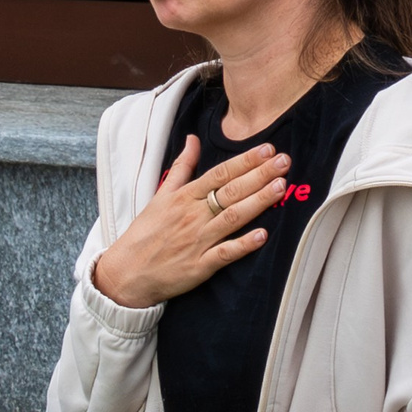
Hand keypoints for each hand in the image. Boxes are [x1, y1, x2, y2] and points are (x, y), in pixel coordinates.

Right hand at [92, 136, 291, 309]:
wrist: (126, 273)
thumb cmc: (144, 234)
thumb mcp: (160, 195)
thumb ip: (182, 167)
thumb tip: (193, 139)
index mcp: (184, 197)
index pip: (220, 174)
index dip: (245, 161)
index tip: (268, 150)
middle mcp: (192, 216)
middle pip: (230, 191)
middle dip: (260, 175)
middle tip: (285, 162)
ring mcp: (197, 241)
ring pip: (232, 218)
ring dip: (257, 202)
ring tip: (280, 188)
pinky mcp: (199, 267)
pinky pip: (224, 254)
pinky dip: (243, 245)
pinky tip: (262, 235)